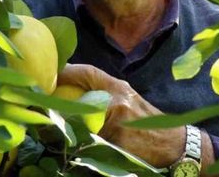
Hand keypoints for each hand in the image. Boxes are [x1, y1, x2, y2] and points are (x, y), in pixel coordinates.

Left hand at [57, 64, 185, 167]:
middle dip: (59, 103)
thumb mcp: (130, 102)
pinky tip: (72, 146)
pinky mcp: (116, 140)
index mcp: (120, 88)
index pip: (89, 72)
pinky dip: (80, 143)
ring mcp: (117, 120)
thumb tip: (76, 96)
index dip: (67, 71)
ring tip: (51, 130)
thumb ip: (106, 96)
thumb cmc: (150, 124)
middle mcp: (117, 100)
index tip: (50, 74)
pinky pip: (90, 141)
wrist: (176, 145)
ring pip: (81, 122)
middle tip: (43, 104)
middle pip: (78, 98)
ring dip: (66, 126)